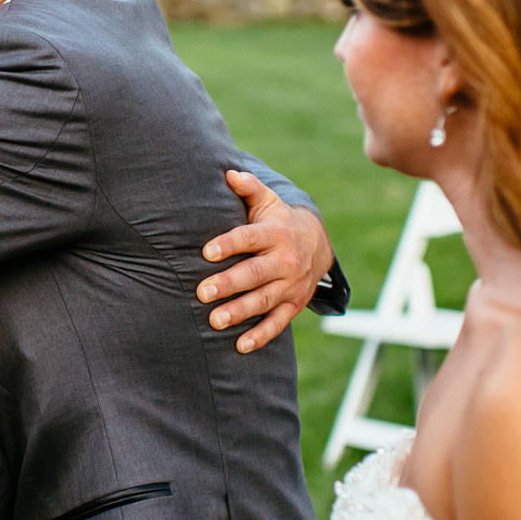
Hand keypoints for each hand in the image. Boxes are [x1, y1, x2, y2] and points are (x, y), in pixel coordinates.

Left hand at [197, 169, 336, 352]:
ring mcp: (291, 284)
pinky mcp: (294, 304)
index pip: (249, 238)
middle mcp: (285, 260)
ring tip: (214, 321)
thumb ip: (249, 189)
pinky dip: (261, 336)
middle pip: (255, 273)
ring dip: (240, 312)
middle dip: (229, 283)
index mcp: (275, 233)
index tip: (206, 252)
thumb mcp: (268, 202)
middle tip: (202, 292)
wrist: (318, 244)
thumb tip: (228, 173)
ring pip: (264, 300)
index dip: (229, 244)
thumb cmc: (279, 221)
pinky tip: (240, 346)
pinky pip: (278, 323)